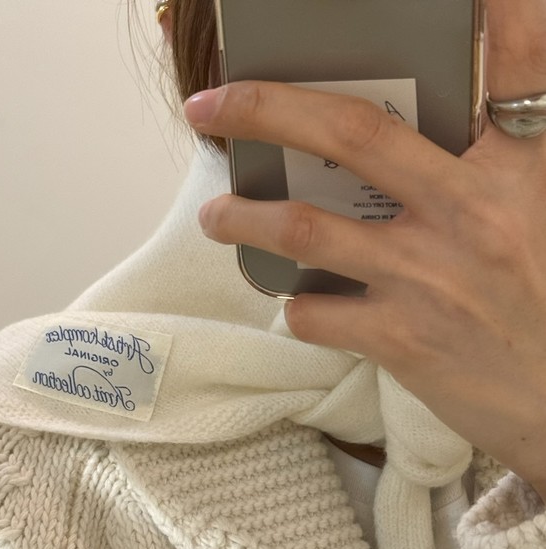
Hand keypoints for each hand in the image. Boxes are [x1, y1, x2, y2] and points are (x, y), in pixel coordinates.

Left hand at [184, 0, 545, 499]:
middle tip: (213, 105)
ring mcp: (427, 278)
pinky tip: (297, 304)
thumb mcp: (541, 217)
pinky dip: (296, 307)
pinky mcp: (401, 340)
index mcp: (515, 174)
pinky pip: (317, 314)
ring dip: (246, 218)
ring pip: (305, 229)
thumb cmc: (545, 308)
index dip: (494, 12)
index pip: (517, 65)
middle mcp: (468, 214)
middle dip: (266, 108)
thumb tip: (435, 139)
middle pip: (351, 134)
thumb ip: (504, 163)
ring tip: (215, 214)